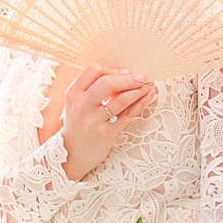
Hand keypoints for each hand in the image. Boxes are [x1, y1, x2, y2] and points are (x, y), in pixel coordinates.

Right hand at [61, 65, 154, 180]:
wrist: (73, 153)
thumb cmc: (80, 123)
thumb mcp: (78, 103)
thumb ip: (94, 87)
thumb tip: (124, 73)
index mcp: (73, 94)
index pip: (93, 71)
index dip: (111, 70)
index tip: (123, 73)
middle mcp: (81, 106)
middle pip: (106, 83)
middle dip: (127, 78)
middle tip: (140, 78)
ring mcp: (93, 121)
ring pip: (120, 100)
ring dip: (138, 90)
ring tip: (148, 86)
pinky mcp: (106, 133)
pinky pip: (127, 115)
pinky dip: (141, 103)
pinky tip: (149, 96)